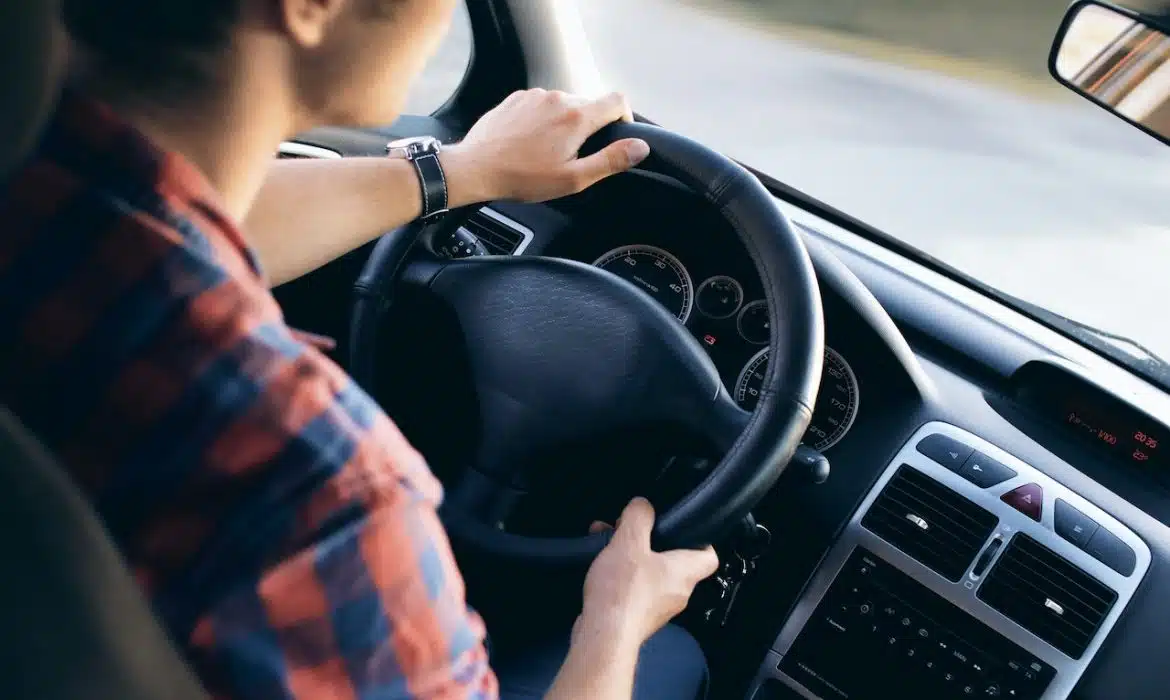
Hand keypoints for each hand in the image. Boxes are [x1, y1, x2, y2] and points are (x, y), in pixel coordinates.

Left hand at [445, 89, 650, 203]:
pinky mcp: (517, 98)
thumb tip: (640, 147)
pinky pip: (541, 104)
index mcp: (577, 117)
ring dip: (564, 123)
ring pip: (564, 104)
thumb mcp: (573, 178)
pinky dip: (543, 120)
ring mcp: (535, 95)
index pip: (618, 101)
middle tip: (574, 155)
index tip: (617, 134)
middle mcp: (558, 98)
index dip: (625, 117)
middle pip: (590, 104)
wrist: (476, 168)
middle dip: (589, 127)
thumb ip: (611, 161)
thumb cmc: (522, 177)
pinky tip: (530, 142)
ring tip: (548, 151)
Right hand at [575, 498, 718, 650]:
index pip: (709, 556)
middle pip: (673, 561)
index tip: (683, 527)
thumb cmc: (623, 592)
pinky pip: (633, 589)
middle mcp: (677, 592)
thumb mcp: (629, 542)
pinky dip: (620, 575)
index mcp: (685, 572)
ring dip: (630, 556)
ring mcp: (657, 608)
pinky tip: (599, 566)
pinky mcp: (637, 617)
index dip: (700, 539)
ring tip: (608, 542)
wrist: (603, 637)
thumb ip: (639, 517)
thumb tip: (643, 505)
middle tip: (632, 529)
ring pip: (649, 574)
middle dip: (651, 542)